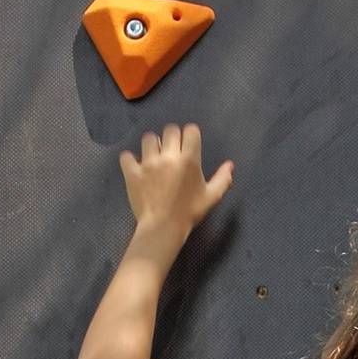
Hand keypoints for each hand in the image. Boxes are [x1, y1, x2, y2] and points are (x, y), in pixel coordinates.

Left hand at [119, 123, 233, 235]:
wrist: (163, 228)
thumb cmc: (189, 213)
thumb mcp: (211, 197)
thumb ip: (222, 179)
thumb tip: (230, 165)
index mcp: (189, 159)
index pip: (190, 130)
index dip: (190, 135)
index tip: (189, 144)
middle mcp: (168, 156)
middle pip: (169, 130)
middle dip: (172, 137)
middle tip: (172, 150)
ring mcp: (148, 163)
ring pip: (148, 138)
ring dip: (152, 144)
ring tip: (153, 156)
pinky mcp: (132, 172)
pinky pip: (127, 156)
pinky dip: (130, 159)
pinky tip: (135, 166)